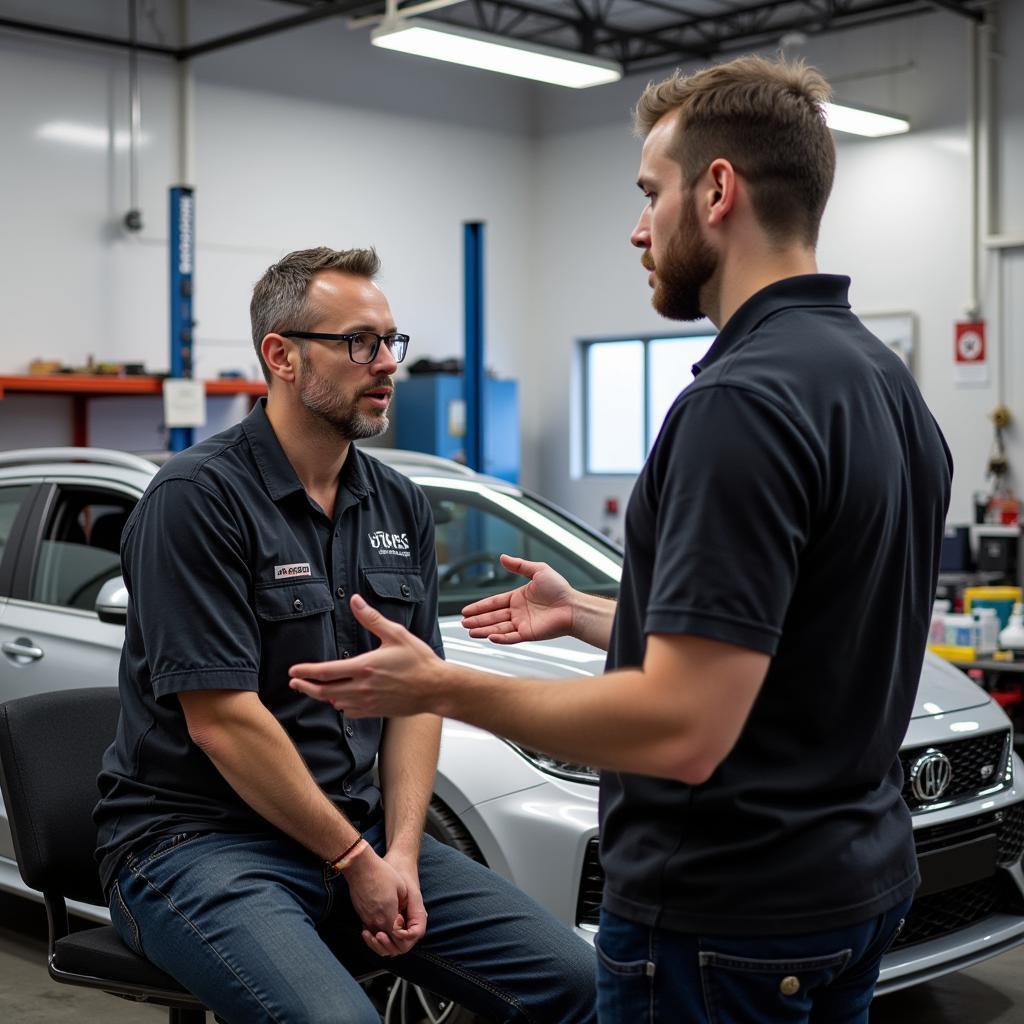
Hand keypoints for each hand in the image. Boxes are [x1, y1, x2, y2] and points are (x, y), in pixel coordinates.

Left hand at [289, 594, 444, 718]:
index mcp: (364, 667)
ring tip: (314, 689)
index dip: (306, 672)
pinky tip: (340, 700)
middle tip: (294, 683)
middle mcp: (362, 688)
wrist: (436, 688)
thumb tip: (355, 601)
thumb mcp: (396, 634)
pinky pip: (350, 712)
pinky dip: (341, 706)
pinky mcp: (376, 712)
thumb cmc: (419, 661)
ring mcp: (368, 703)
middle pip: (324, 691)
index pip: (326, 672)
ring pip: (336, 703)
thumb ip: (372, 619)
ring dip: (323, 697)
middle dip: (306, 687)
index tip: (293, 671)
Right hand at [343, 846, 425, 955]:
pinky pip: (369, 928)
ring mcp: (365, 919)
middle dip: (393, 939)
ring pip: (376, 936)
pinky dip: (375, 930)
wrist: (360, 866)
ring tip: (389, 931)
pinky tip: (380, 923)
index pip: (397, 937)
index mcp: (388, 916)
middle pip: (385, 940)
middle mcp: (375, 921)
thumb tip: (403, 916)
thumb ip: (403, 907)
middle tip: (399, 931)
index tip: (405, 925)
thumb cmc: (382, 873)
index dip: (403, 935)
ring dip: (383, 936)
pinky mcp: (360, 915)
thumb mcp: (401, 888)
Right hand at [460, 554, 574, 643]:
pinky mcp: (529, 634)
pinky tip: (489, 637)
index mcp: (518, 598)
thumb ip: (519, 565)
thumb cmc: (561, 589)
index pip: (494, 602)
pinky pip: (511, 637)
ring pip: (498, 628)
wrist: (573, 606)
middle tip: (464, 622)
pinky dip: (500, 638)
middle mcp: (518, 612)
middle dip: (477, 620)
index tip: (466, 610)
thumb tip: (503, 557)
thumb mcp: (538, 570)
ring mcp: (522, 624)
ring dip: (483, 630)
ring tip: (470, 631)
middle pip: (492, 616)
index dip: (480, 606)